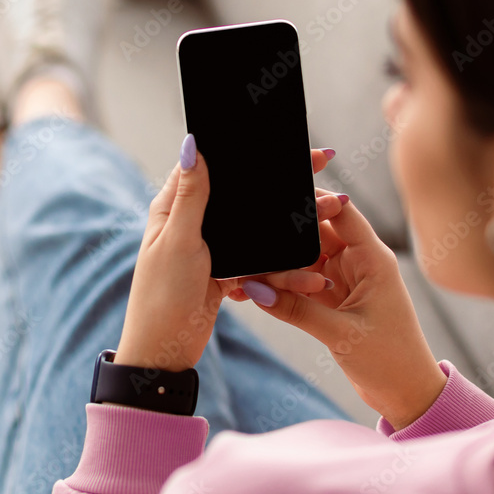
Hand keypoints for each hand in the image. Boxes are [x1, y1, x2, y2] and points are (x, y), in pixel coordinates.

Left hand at [115, 136, 337, 372]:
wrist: (163, 353)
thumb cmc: (161, 296)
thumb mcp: (178, 241)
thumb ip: (191, 196)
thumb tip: (193, 145)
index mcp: (175, 206)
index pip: (213, 165)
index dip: (246, 149)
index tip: (285, 140)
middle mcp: (193, 223)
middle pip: (245, 195)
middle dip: (285, 188)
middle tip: (324, 167)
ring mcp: (212, 249)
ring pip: (260, 230)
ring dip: (294, 230)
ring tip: (332, 214)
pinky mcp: (226, 274)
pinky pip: (262, 265)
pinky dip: (285, 270)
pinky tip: (311, 274)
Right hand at [232, 192, 447, 430]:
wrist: (407, 394)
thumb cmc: (390, 360)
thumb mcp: (341, 334)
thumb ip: (296, 309)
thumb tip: (254, 289)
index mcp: (372, 259)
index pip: (342, 212)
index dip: (313, 200)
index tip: (277, 196)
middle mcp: (358, 262)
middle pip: (316, 233)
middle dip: (287, 237)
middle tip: (253, 241)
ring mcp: (344, 279)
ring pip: (305, 258)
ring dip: (280, 265)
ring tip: (248, 271)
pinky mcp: (333, 298)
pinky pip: (302, 283)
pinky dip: (282, 286)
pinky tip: (255, 289)